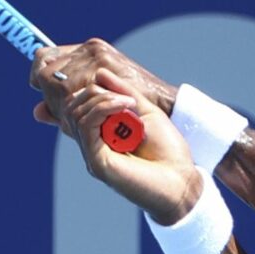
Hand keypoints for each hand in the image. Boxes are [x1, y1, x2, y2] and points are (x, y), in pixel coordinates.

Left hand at [29, 38, 176, 135]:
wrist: (162, 106)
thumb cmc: (127, 108)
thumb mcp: (92, 103)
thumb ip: (62, 107)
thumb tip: (36, 112)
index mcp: (85, 52)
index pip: (44, 57)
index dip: (39, 77)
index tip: (45, 93)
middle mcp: (88, 49)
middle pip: (46, 69)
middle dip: (49, 93)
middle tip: (64, 111)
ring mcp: (95, 56)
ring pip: (55, 81)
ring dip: (60, 102)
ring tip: (79, 114)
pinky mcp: (103, 66)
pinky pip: (70, 88)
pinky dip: (72, 104)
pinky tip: (86, 113)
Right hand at [67, 68, 200, 223]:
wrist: (182, 180)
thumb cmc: (168, 150)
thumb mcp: (146, 112)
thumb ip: (124, 93)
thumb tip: (99, 73)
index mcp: (101, 133)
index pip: (77, 104)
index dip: (91, 89)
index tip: (120, 90)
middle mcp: (92, 144)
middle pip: (72, 107)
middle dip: (95, 92)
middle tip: (125, 97)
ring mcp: (92, 154)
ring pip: (76, 114)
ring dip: (102, 99)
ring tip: (128, 102)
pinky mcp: (97, 162)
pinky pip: (87, 126)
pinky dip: (104, 108)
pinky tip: (126, 106)